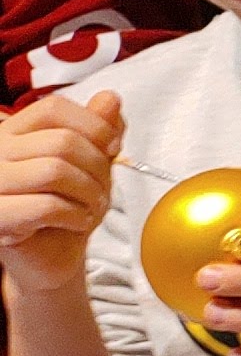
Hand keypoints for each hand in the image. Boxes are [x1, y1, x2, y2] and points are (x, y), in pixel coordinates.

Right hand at [0, 89, 118, 286]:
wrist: (50, 256)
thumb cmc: (65, 208)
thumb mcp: (90, 163)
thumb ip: (98, 129)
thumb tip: (109, 99)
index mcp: (12, 132)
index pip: (53, 108)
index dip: (93, 124)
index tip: (113, 146)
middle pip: (61, 142)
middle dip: (97, 168)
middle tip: (102, 189)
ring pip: (55, 171)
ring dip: (89, 193)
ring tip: (91, 206)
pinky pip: (46, 206)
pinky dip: (75, 215)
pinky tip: (77, 221)